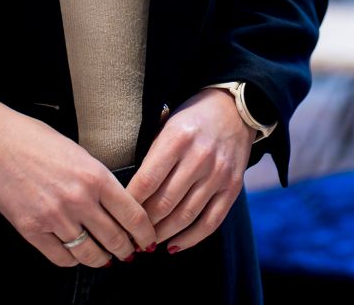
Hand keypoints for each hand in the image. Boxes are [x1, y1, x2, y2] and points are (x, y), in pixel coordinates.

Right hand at [0, 93, 154, 267]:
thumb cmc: (38, 141)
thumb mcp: (81, 154)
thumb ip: (100, 181)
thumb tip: (118, 207)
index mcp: (96, 177)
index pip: (133, 215)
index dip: (145, 233)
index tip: (148, 240)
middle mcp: (80, 200)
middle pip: (115, 239)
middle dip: (126, 251)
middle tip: (129, 253)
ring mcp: (55, 218)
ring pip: (90, 254)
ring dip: (101, 260)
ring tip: (104, 258)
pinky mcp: (32, 230)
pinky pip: (61, 258)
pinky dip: (72, 260)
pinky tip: (75, 255)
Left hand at [126, 88, 254, 253]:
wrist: (235, 109)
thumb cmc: (192, 118)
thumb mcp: (166, 125)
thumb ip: (150, 156)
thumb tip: (127, 194)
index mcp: (177, 138)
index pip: (146, 182)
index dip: (130, 204)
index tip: (118, 215)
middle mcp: (199, 157)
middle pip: (164, 203)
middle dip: (143, 224)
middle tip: (129, 234)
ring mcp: (218, 174)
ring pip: (185, 216)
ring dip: (163, 234)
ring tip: (148, 242)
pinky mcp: (233, 187)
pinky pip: (211, 222)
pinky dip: (190, 239)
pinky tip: (174, 246)